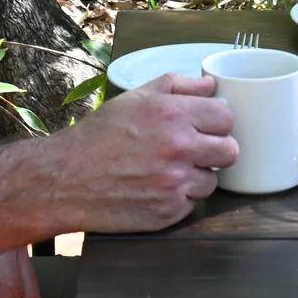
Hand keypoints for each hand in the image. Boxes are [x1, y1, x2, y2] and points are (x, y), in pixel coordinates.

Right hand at [62, 75, 235, 232]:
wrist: (66, 178)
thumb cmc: (98, 135)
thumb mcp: (134, 97)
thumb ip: (176, 86)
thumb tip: (210, 85)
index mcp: (172, 114)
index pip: (226, 118)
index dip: (217, 122)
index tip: (205, 126)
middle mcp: (178, 148)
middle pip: (230, 151)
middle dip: (216, 150)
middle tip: (194, 151)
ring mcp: (175, 183)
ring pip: (212, 181)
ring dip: (196, 177)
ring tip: (168, 171)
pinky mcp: (169, 212)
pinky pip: (192, 204)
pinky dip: (179, 198)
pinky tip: (156, 189)